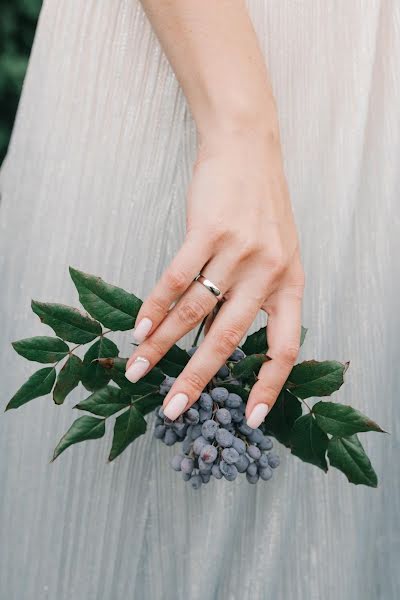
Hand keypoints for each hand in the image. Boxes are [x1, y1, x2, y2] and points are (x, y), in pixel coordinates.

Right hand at [125, 131, 304, 428]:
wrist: (248, 149)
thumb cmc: (262, 206)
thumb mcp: (279, 253)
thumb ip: (259, 295)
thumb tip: (220, 339)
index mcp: (291, 284)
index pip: (286, 347)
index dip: (269, 387)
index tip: (248, 418)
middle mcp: (269, 271)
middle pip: (229, 338)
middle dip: (197, 378)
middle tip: (173, 408)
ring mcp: (239, 250)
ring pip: (195, 311)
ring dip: (163, 345)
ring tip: (139, 369)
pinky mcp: (208, 229)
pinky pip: (176, 278)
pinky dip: (155, 306)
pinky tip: (140, 328)